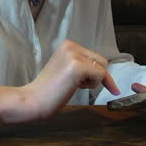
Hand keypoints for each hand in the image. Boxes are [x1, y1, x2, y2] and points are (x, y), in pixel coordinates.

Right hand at [0, 40, 119, 124]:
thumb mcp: (67, 70)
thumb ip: (80, 65)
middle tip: (78, 86)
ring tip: (72, 85)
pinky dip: (92, 85)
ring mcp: (75, 55)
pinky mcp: (79, 66)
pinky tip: (75, 86)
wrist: (33, 99)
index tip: (112, 88)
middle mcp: (72, 46)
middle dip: (96, 77)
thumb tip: (103, 72)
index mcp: (68, 45)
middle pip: (101, 61)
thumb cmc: (48, 90)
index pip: (94, 57)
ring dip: (92, 81)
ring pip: (102, 68)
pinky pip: (100, 75)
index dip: (99, 74)